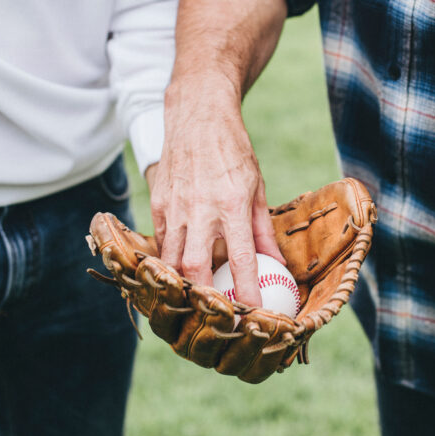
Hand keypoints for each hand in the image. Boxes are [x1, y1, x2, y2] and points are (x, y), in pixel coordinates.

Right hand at [147, 75, 284, 307]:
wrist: (197, 116)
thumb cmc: (233, 151)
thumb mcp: (256, 186)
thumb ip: (262, 228)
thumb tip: (277, 264)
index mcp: (231, 204)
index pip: (241, 258)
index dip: (247, 290)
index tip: (254, 315)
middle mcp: (200, 208)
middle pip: (194, 266)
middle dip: (202, 298)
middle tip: (215, 319)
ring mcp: (174, 206)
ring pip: (170, 259)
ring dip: (180, 284)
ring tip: (191, 303)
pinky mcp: (158, 202)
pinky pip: (161, 240)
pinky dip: (168, 260)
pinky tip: (176, 271)